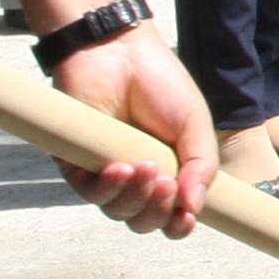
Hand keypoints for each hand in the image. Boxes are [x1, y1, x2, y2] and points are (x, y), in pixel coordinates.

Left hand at [45, 28, 217, 237]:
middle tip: (169, 185)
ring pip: (117, 211)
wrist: (119, 52)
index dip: (178, 225)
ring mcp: (105, 173)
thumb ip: (201, 166)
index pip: (171, 215)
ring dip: (135, 198)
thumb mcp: (194, 125)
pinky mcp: (76, 164)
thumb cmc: (159, 83)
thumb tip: (195, 207)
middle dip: (158, 212)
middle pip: (143, 221)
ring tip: (148, 168)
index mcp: (169, 171)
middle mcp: (136, 178)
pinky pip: (89, 192)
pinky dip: (108, 187)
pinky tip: (121, 168)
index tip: (187, 219)